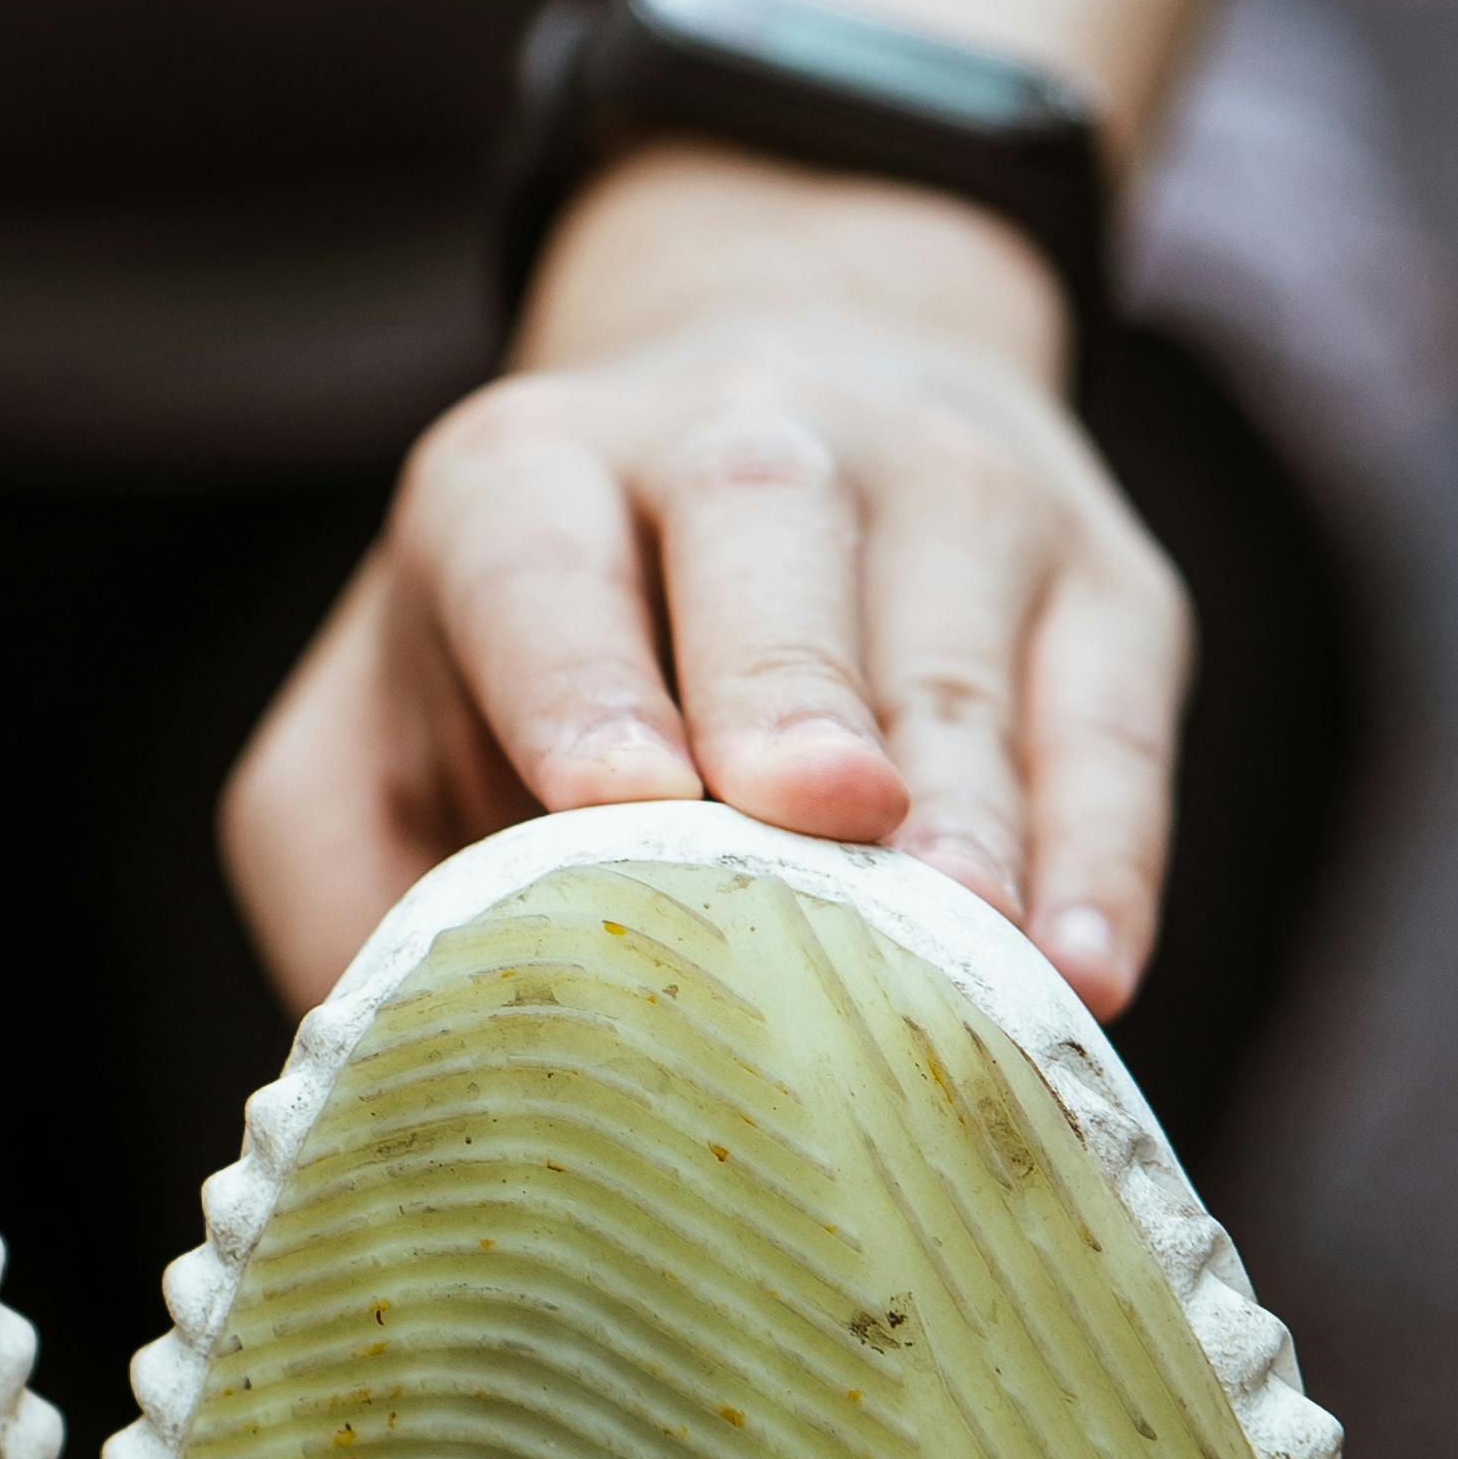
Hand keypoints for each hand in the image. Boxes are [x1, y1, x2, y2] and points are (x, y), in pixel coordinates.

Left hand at [221, 145, 1188, 1030]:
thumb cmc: (543, 654)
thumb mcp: (380, 719)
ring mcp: (947, 489)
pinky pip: (1112, 719)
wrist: (786, 390)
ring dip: (967, 814)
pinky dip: (1105, 854)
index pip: (540, 560)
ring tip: (966, 953)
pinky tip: (1083, 974)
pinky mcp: (1103, 577)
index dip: (575, 672)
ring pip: (954, 649)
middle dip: (789, 685)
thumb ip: (346, 867)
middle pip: (766, 532)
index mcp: (529, 475)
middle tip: (815, 820)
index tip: (614, 792)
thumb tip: (396, 1068)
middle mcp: (741, 434)